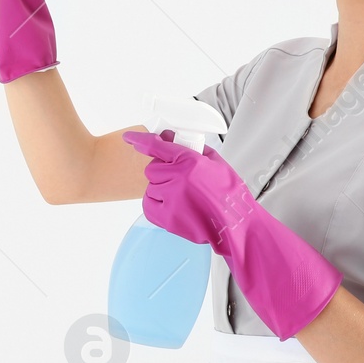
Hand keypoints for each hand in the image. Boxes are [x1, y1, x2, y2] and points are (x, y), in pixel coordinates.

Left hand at [120, 129, 257, 250]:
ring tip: (183, 197)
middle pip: (152, 169)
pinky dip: (157, 204)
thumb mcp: (216, 162)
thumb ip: (192, 148)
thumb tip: (171, 138)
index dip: (141, 140)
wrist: (234, 224)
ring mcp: (170, 199)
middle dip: (164, 172)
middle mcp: (177, 179)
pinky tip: (175, 206)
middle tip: (181, 180)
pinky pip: (148, 204)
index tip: (129, 138)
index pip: (157, 146)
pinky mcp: (165, 218)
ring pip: (151, 187)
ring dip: (162, 189)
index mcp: (190, 162)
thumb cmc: (229, 195)